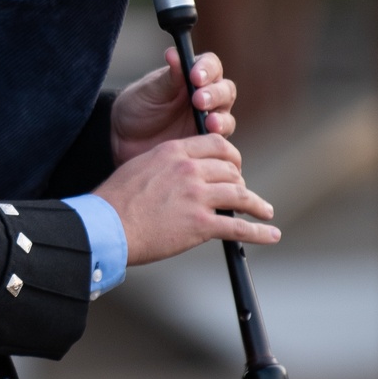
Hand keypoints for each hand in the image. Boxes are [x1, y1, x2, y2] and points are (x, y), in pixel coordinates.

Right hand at [94, 133, 280, 264]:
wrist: (107, 225)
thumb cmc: (117, 199)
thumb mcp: (141, 166)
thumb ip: (166, 165)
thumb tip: (180, 174)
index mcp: (174, 151)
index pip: (216, 144)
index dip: (230, 157)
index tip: (233, 168)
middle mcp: (189, 169)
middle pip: (231, 169)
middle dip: (240, 181)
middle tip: (244, 194)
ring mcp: (197, 195)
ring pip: (240, 195)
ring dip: (256, 205)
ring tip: (265, 212)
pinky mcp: (200, 223)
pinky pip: (238, 227)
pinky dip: (259, 232)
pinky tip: (270, 234)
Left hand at [110, 48, 236, 165]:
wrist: (126, 139)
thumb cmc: (138, 108)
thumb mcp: (149, 91)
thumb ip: (168, 77)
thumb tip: (174, 53)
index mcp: (191, 76)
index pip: (210, 65)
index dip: (207, 69)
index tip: (195, 76)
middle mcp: (206, 95)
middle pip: (225, 90)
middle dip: (215, 94)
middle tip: (198, 100)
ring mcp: (208, 119)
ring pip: (227, 116)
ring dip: (221, 118)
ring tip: (209, 122)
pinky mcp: (207, 142)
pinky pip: (220, 141)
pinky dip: (218, 139)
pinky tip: (208, 138)